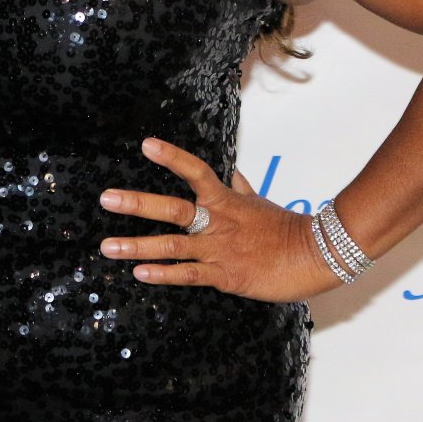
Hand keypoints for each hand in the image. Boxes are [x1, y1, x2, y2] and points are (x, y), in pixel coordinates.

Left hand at [98, 137, 339, 302]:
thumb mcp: (260, 202)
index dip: (172, 157)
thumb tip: (232, 171)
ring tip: (108, 247)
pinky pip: (189, 274)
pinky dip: (164, 274)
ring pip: (172, 246)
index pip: (195, 171)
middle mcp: (217, 222)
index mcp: (225, 200)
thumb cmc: (286, 228)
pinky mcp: (226, 276)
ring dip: (137, 246)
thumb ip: (240, 187)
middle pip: (172, 209)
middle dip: (137, 204)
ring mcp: (219, 249)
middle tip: (106, 198)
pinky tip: (140, 273)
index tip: (146, 145)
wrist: (316, 256)